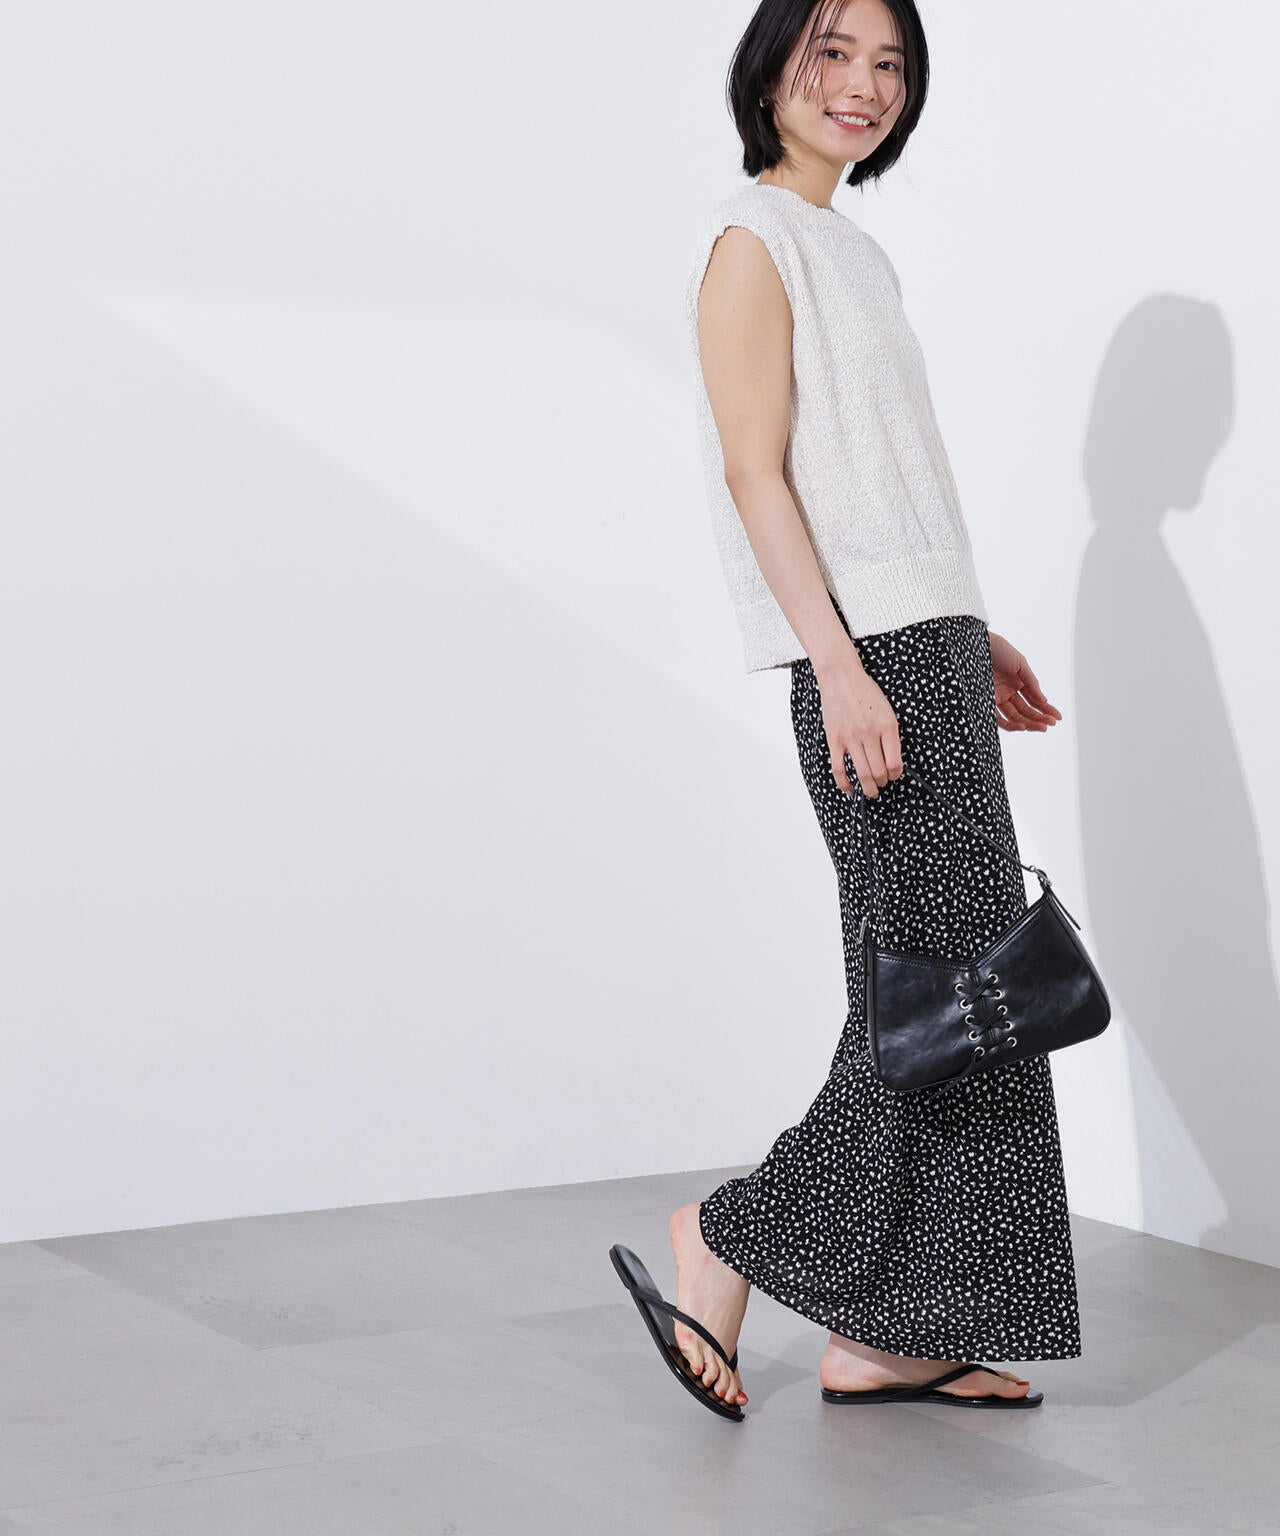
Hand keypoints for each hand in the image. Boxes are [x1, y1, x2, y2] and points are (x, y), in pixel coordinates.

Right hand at [814, 658, 902, 796]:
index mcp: (887, 726)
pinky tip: (849, 788)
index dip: (897, 774)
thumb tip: (892, 760)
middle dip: (883, 782)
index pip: (895, 763)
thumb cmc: (866, 692)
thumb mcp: (887, 710)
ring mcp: (851, 738)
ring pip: (862, 774)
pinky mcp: (834, 741)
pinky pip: (838, 769)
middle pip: (879, 772)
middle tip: (882, 782)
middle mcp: (869, 734)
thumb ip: (890, 734)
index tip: (894, 774)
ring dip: (869, 788)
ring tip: (871, 790)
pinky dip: (844, 783)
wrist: (841, 678)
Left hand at [987, 631, 1062, 731]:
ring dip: (1029, 723)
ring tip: (1041, 727)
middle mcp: (1008, 693)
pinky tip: (1023, 726)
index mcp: (1017, 684)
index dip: (1045, 710)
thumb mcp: (1020, 664)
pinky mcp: (985, 702)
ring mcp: (997, 698)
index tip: (1057, 717)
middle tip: (1051, 724)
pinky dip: (1011, 723)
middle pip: (1025, 711)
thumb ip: (1032, 683)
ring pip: (1014, 717)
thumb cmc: (999, 649)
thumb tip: (1044, 701)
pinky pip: (998, 718)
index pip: (1033, 701)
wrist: (977, 644)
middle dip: (1039, 718)